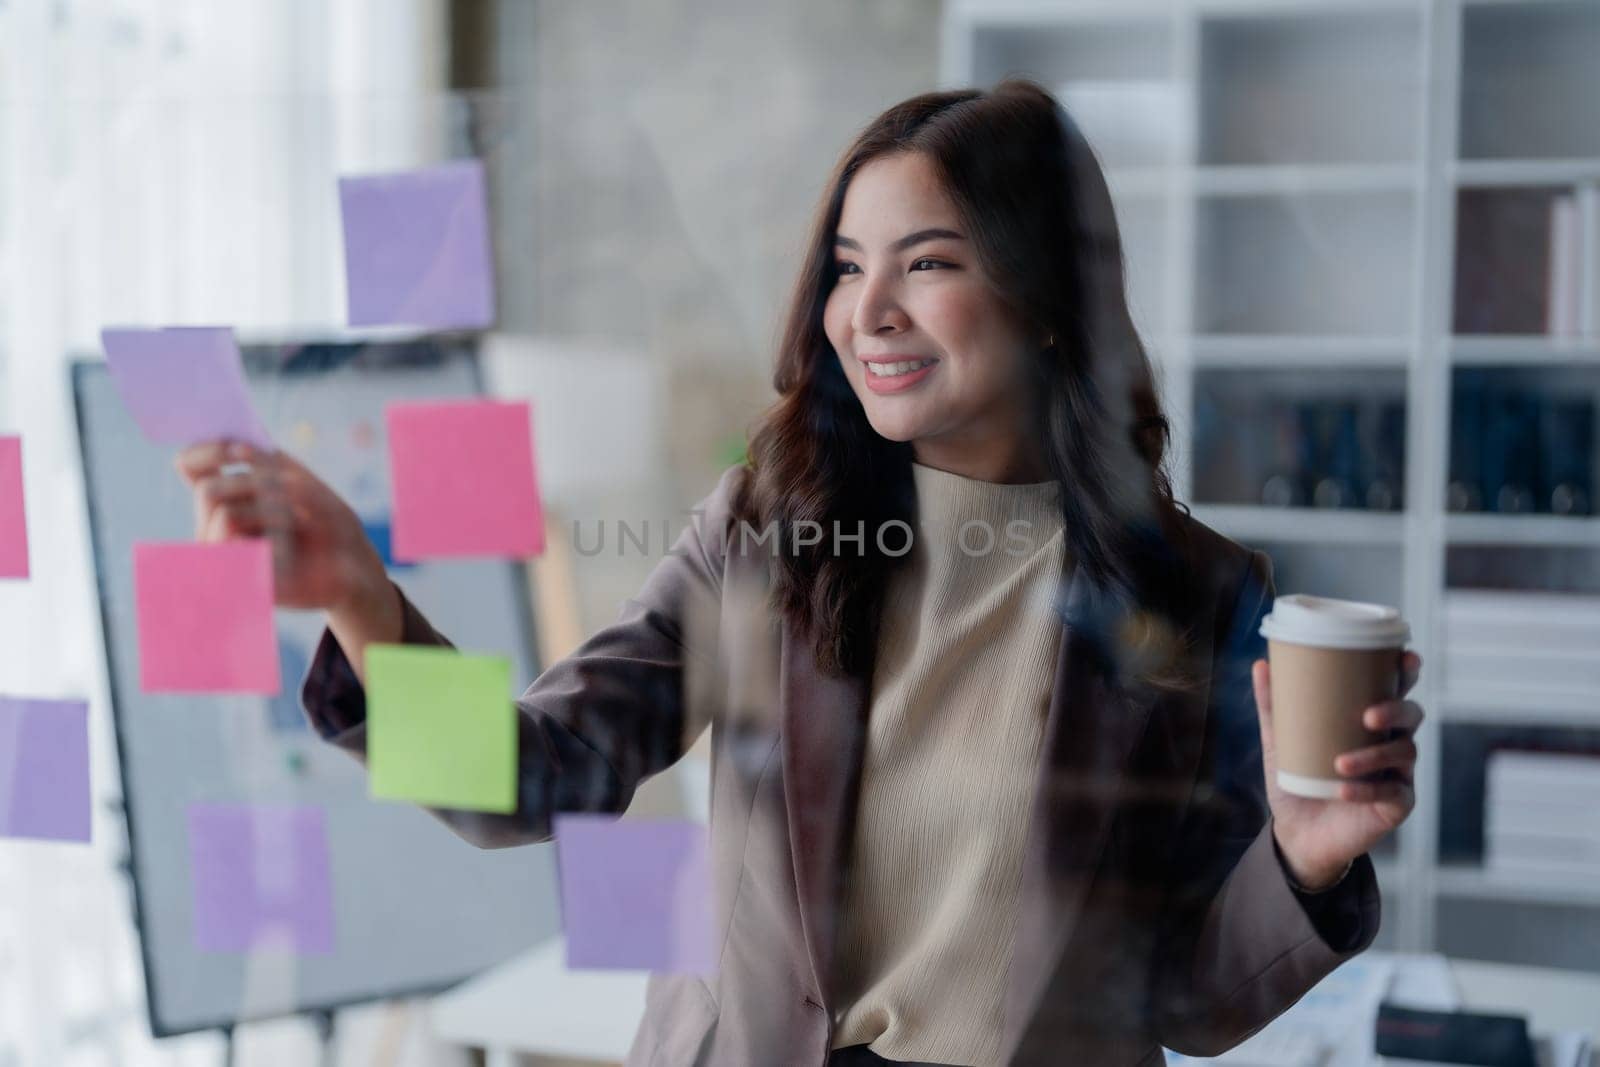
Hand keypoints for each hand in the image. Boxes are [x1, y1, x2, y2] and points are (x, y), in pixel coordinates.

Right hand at [175, 440, 387, 615]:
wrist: (353, 563)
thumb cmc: (326, 521)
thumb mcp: (301, 481)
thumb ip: (269, 460)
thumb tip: (239, 448)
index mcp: (228, 496)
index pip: (191, 467)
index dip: (206, 452)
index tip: (239, 447)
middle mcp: (216, 525)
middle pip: (207, 490)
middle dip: (253, 482)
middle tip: (289, 487)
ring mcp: (224, 555)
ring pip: (226, 514)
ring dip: (271, 508)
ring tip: (300, 519)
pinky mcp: (239, 579)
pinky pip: (241, 548)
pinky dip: (274, 537)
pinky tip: (292, 547)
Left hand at [1252, 651, 1423, 889]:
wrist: (1298, 832)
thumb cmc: (1299, 778)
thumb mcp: (1281, 740)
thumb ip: (1273, 706)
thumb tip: (1260, 664)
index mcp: (1371, 720)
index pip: (1397, 689)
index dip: (1407, 672)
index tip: (1405, 658)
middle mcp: (1391, 741)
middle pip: (1412, 715)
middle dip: (1397, 711)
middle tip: (1368, 716)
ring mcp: (1398, 774)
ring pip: (1404, 753)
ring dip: (1374, 755)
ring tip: (1339, 763)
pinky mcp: (1396, 805)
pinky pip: (1392, 794)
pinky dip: (1366, 791)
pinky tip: (1343, 791)